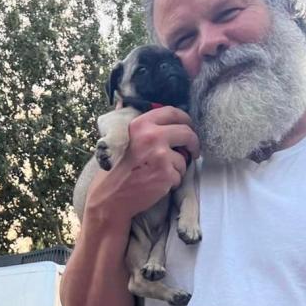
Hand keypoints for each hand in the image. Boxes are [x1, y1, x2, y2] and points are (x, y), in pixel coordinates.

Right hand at [87, 106, 199, 221]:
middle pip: (187, 133)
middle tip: (193, 151)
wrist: (112, 195)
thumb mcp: (124, 138)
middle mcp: (152, 136)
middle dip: (193, 143)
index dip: (185, 119)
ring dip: (178, 168)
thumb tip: (147, 110)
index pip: (172, 112)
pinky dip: (173, 181)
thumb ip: (141, 126)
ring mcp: (161, 155)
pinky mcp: (167, 173)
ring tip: (159, 173)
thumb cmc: (117, 169)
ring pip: (184, 158)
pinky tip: (157, 183)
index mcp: (141, 124)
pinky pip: (180, 175)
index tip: (189, 127)